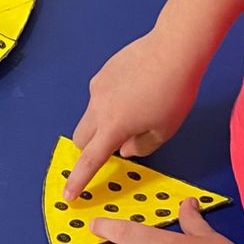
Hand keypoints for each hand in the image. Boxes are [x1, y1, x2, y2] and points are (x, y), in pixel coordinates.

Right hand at [66, 30, 201, 199]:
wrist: (173, 48)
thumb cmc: (175, 92)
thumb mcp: (164, 129)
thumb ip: (142, 146)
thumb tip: (125, 149)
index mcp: (114, 126)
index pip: (90, 160)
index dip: (78, 180)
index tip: (68, 194)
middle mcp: (98, 107)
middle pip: (81, 138)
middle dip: (90, 149)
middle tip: (114, 146)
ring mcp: (98, 87)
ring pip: (90, 116)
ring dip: (101, 124)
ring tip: (135, 110)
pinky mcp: (103, 73)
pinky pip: (100, 96)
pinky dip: (109, 103)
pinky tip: (135, 91)